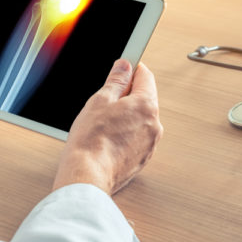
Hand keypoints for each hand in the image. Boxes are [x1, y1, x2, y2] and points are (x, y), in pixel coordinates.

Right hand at [52, 59, 162, 194]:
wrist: (87, 174)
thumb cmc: (91, 141)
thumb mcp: (100, 100)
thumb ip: (116, 80)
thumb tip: (124, 67)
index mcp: (146, 105)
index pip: (145, 76)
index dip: (132, 69)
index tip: (123, 68)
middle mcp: (154, 125)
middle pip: (144, 99)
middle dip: (126, 96)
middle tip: (105, 100)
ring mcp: (150, 144)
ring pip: (139, 120)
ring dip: (125, 117)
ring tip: (102, 124)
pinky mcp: (142, 159)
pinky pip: (136, 138)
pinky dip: (125, 135)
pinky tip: (107, 139)